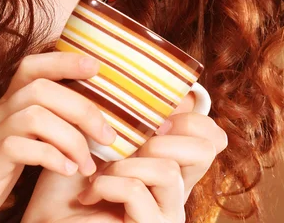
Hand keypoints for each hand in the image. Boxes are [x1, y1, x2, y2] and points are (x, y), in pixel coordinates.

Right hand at [0, 52, 115, 222]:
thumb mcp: (19, 144)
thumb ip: (45, 127)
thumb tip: (91, 121)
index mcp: (6, 105)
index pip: (31, 67)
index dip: (63, 61)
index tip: (96, 66)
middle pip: (42, 89)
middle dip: (82, 108)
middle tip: (108, 136)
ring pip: (35, 115)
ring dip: (71, 138)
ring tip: (88, 164)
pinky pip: (20, 147)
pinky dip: (50, 157)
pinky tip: (67, 171)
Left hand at [22, 92, 227, 222]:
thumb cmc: (71, 181)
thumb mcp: (100, 136)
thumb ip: (126, 112)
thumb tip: (148, 75)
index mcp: (174, 166)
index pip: (212, 138)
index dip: (193, 118)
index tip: (156, 119)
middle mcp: (179, 192)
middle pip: (205, 149)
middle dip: (162, 136)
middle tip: (130, 144)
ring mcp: (167, 215)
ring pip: (167, 169)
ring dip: (125, 163)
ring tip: (100, 171)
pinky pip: (135, 191)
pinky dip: (105, 184)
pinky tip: (88, 193)